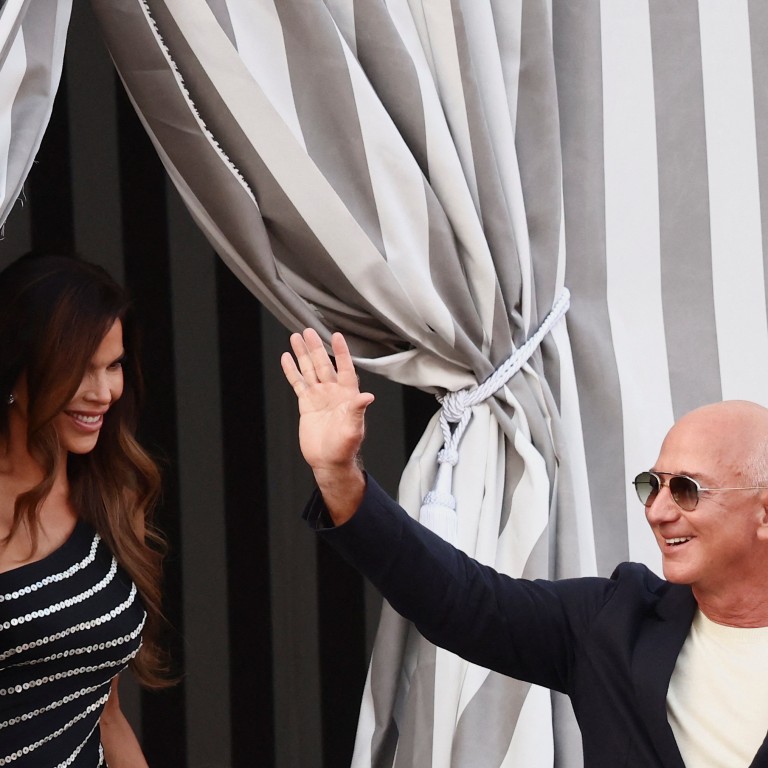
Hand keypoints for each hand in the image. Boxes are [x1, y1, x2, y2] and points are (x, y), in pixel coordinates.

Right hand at [281, 329, 373, 520]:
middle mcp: (333, 391)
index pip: (345, 367)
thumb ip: (358, 410)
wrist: (329, 461)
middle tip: (308, 330)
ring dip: (303, 354)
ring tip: (296, 337)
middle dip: (316, 347)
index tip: (336, 335)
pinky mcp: (306, 404)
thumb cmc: (345, 447)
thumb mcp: (354, 429)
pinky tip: (287, 358)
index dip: (341, 352)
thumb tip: (369, 396)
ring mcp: (319, 396)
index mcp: (347, 394)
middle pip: (323, 364)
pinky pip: (298, 383)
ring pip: (309, 370)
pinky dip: (292, 371)